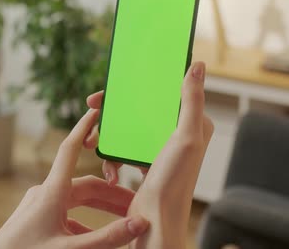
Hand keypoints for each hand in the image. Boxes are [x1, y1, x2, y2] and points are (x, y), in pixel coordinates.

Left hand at [0, 107, 148, 248]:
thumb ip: (105, 238)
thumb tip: (139, 223)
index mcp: (51, 192)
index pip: (70, 150)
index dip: (84, 128)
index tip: (96, 111)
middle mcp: (45, 193)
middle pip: (85, 184)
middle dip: (112, 193)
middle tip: (137, 203)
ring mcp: (39, 206)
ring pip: (77, 201)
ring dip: (101, 209)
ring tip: (124, 221)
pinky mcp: (36, 219)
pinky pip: (66, 215)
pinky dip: (86, 222)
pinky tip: (98, 238)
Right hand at [86, 61, 213, 247]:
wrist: (156, 222)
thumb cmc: (174, 183)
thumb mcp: (185, 137)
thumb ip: (192, 100)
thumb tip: (197, 66)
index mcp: (191, 123)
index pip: (163, 92)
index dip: (138, 84)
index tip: (114, 85)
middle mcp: (177, 134)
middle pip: (140, 109)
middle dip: (114, 111)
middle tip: (93, 107)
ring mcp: (159, 149)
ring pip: (128, 129)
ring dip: (108, 136)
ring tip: (91, 142)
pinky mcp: (144, 162)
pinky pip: (123, 150)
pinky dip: (112, 158)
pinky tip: (109, 170)